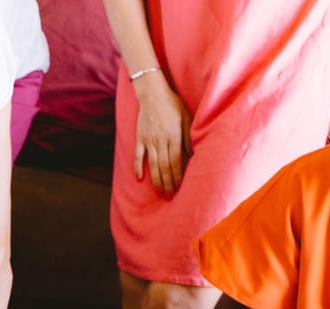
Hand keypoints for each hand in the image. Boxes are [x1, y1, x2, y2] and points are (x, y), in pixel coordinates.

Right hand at [132, 74, 191, 195]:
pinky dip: (137, 168)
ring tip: (160, 191)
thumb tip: (192, 153)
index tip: (180, 187)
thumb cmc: (172, 103)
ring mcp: (149, 141)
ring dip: (156, 180)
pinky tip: (139, 178)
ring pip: (152, 165)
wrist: (152, 92)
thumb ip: (188, 136)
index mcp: (173, 137)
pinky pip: (137, 156)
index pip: (176, 162)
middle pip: (165, 167)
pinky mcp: (140, 138)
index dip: (177, 176)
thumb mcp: (186, 116)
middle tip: (170, 195)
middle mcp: (161, 141)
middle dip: (168, 183)